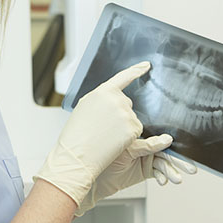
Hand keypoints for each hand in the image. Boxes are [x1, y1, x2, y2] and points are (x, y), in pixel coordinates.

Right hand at [34, 62, 149, 207]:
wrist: (76, 156)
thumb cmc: (76, 136)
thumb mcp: (84, 108)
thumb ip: (100, 99)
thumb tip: (113, 98)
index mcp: (102, 91)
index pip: (123, 77)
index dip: (136, 70)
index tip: (146, 66)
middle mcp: (117, 99)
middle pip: (127, 103)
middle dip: (119, 114)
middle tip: (102, 128)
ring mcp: (126, 114)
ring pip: (131, 118)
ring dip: (123, 127)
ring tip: (105, 136)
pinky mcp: (133, 128)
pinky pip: (136, 131)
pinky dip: (128, 137)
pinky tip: (114, 142)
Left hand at [75, 135, 197, 215]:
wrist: (91, 176)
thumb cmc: (103, 155)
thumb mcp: (127, 148)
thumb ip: (147, 145)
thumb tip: (167, 139)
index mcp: (140, 135)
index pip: (161, 138)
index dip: (175, 145)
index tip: (186, 151)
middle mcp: (145, 146)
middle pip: (166, 152)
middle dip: (179, 161)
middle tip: (190, 168)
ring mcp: (145, 158)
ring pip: (164, 164)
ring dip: (171, 172)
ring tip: (177, 178)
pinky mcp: (144, 171)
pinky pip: (158, 173)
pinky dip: (162, 177)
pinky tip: (163, 181)